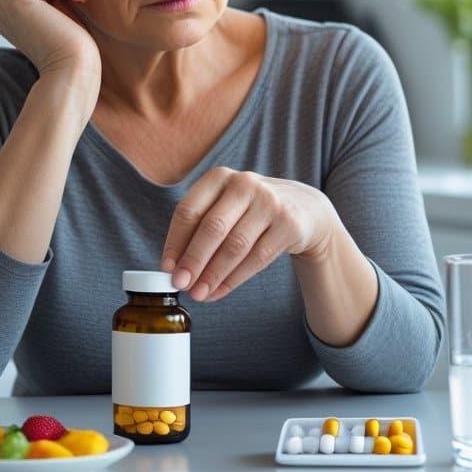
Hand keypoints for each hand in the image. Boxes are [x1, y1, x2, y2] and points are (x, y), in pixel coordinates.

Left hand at [160, 167, 341, 301]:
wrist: (304, 208)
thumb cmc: (252, 210)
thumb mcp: (226, 205)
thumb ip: (200, 228)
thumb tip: (175, 268)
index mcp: (219, 177)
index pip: (189, 210)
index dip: (175, 242)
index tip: (167, 268)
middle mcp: (245, 184)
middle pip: (212, 228)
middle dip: (193, 260)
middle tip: (180, 284)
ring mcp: (270, 203)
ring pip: (235, 246)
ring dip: (213, 274)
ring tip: (199, 294)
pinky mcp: (289, 224)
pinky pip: (256, 258)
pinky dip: (234, 279)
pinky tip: (220, 291)